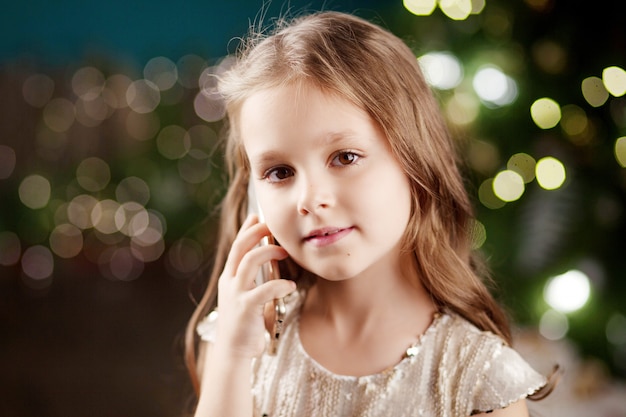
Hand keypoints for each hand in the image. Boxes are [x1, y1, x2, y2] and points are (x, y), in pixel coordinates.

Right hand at [214, 215, 295, 359]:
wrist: (233, 352)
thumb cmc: (244, 324)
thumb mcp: (243, 297)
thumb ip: (251, 281)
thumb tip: (266, 262)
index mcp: (229, 278)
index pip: (236, 246)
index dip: (246, 228)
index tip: (257, 215)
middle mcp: (229, 282)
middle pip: (240, 247)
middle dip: (256, 231)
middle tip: (272, 225)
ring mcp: (235, 294)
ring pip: (249, 262)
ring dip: (268, 252)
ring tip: (284, 252)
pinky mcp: (244, 309)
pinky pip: (263, 290)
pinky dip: (279, 285)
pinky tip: (290, 286)